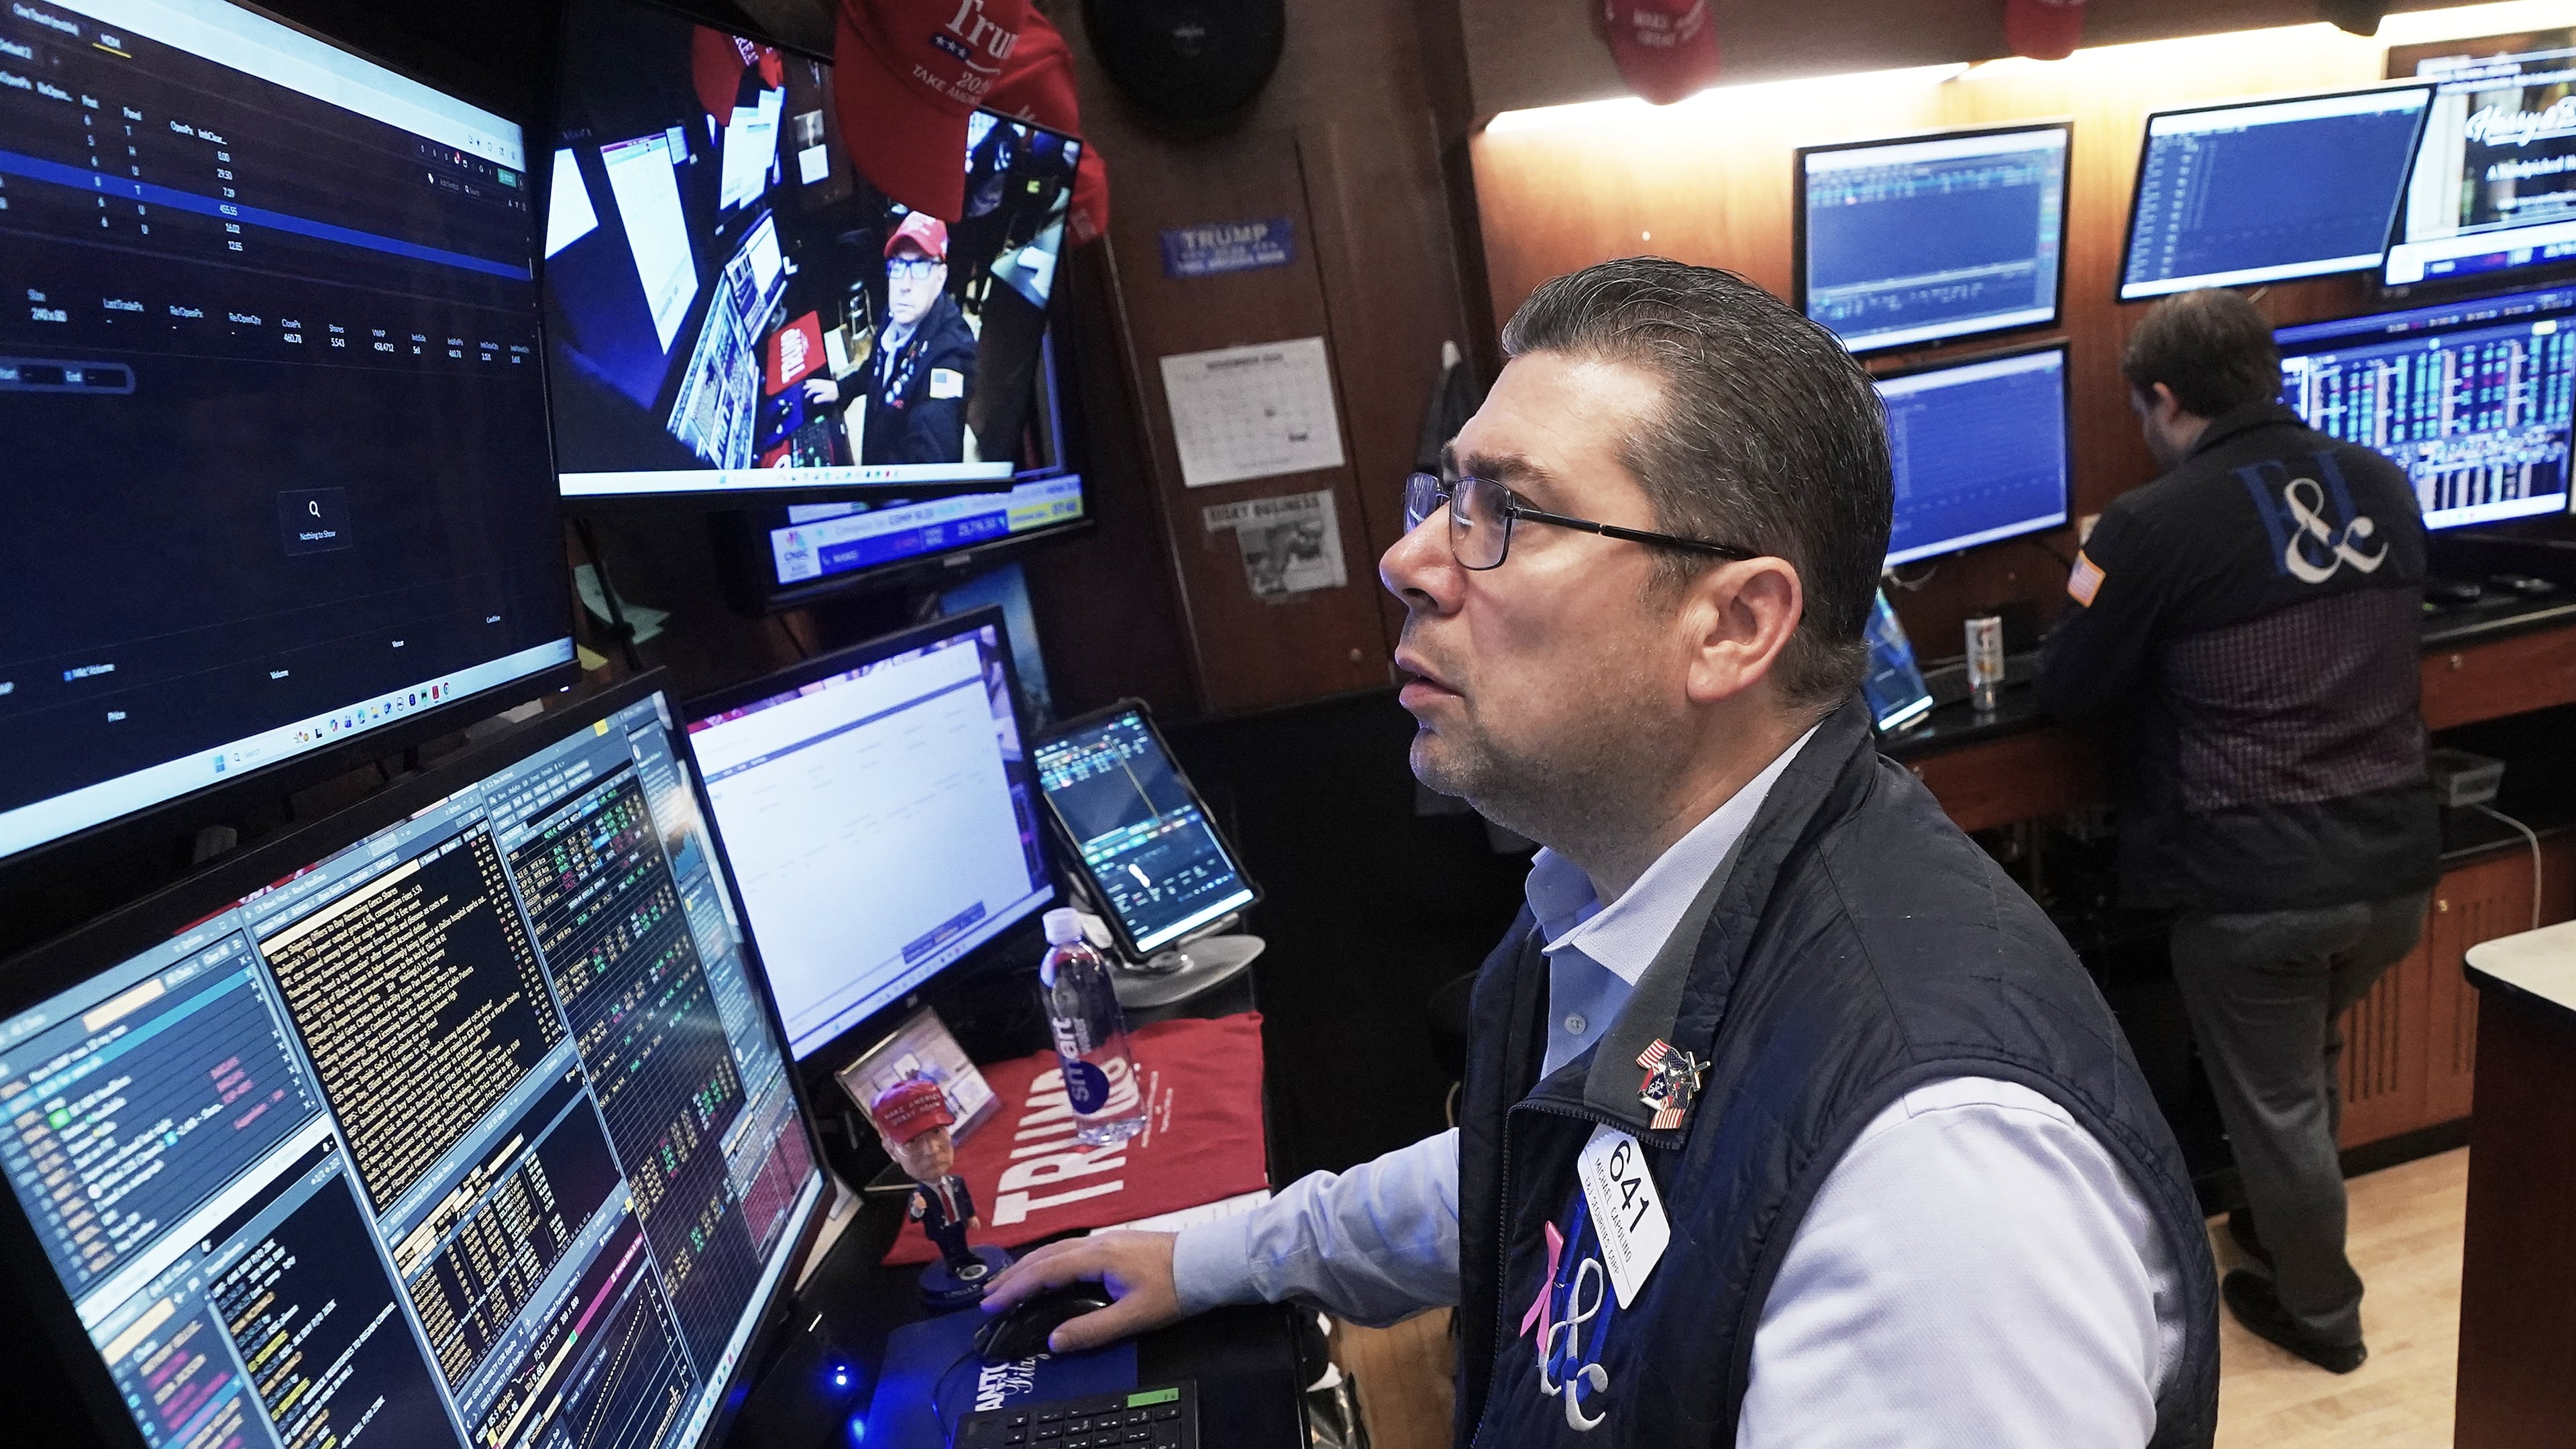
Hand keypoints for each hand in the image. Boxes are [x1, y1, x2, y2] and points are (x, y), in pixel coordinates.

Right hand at [802, 376, 839, 404]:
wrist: (843, 388)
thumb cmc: (837, 393)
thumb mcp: (829, 397)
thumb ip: (821, 398)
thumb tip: (814, 400)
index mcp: (822, 388)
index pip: (813, 390)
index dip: (809, 393)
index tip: (806, 396)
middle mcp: (823, 384)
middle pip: (814, 384)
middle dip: (808, 385)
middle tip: (804, 387)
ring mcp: (826, 383)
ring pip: (817, 381)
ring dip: (812, 381)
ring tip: (808, 381)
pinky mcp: (829, 382)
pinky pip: (820, 380)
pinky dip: (817, 380)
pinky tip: (818, 382)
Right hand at [980, 1231, 1182, 1353]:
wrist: (1208, 1262)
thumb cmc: (1173, 1289)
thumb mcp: (1134, 1316)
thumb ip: (1092, 1329)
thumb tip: (1053, 1341)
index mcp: (1097, 1257)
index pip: (1045, 1272)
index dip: (1016, 1288)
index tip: (991, 1303)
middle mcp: (1096, 1242)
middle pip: (1045, 1256)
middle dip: (1014, 1275)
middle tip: (988, 1294)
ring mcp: (1106, 1239)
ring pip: (1056, 1250)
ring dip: (1029, 1266)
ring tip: (1009, 1283)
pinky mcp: (1116, 1243)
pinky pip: (1069, 1249)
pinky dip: (1048, 1261)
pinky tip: (1048, 1270)